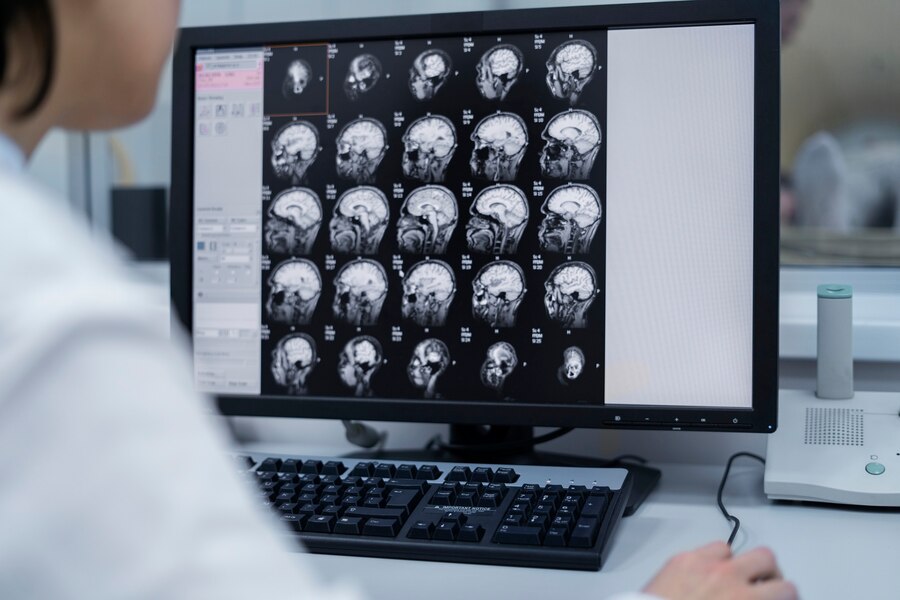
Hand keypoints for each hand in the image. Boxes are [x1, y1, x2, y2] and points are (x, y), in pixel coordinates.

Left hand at [643, 541, 797, 599]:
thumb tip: (764, 597)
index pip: (788, 590)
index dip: (788, 596)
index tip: (783, 599)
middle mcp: (730, 578)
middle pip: (767, 559)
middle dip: (769, 573)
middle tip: (763, 587)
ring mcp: (704, 565)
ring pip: (735, 550)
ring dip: (737, 564)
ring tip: (730, 579)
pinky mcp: (682, 559)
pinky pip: (707, 550)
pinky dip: (710, 560)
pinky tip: (704, 575)